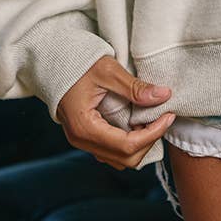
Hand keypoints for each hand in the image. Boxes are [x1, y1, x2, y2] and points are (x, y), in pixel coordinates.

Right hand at [56, 56, 176, 168]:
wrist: (52, 62)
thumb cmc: (77, 64)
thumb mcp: (108, 71)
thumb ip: (135, 88)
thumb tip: (163, 96)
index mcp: (85, 128)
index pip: (127, 146)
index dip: (153, 134)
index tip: (168, 116)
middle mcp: (81, 141)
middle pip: (126, 159)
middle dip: (149, 141)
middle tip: (161, 117)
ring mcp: (81, 141)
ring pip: (119, 159)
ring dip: (140, 144)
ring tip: (150, 119)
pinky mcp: (85, 136)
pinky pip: (111, 151)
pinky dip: (129, 143)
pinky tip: (136, 122)